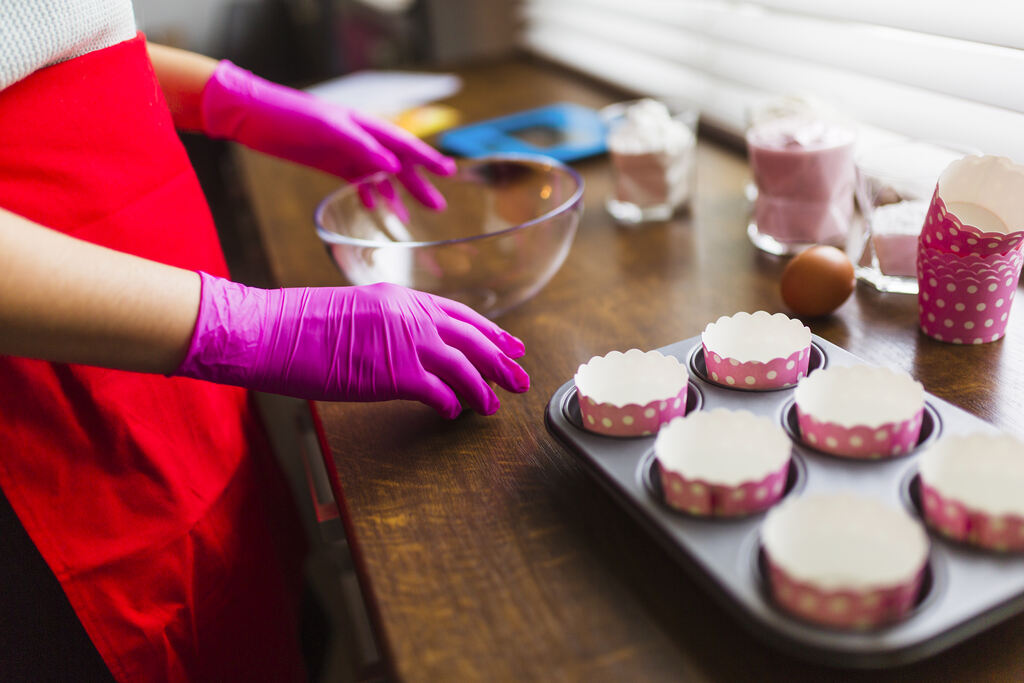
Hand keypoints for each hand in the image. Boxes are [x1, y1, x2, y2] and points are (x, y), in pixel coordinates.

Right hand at [175, 274, 528, 417]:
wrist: (272, 331)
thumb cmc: (301, 324)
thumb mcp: (355, 310)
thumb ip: (388, 323)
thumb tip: (407, 343)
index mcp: (402, 298)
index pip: (461, 315)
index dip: (491, 332)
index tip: (512, 345)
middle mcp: (412, 316)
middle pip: (474, 340)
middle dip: (502, 362)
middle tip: (521, 379)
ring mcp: (406, 344)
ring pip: (465, 368)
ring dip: (483, 390)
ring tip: (493, 407)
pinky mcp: (395, 374)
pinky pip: (440, 392)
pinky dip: (452, 404)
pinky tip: (454, 414)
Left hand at [200, 61, 455, 208]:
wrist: (254, 116)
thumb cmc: (290, 116)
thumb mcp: (328, 130)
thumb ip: (362, 147)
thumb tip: (394, 168)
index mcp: (365, 126)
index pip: (404, 144)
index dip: (428, 159)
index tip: (450, 173)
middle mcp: (361, 139)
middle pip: (398, 164)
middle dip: (419, 184)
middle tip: (439, 206)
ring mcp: (346, 152)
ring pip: (379, 176)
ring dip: (396, 195)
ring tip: (412, 219)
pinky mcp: (330, 163)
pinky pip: (356, 181)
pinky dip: (367, 195)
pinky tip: (374, 209)